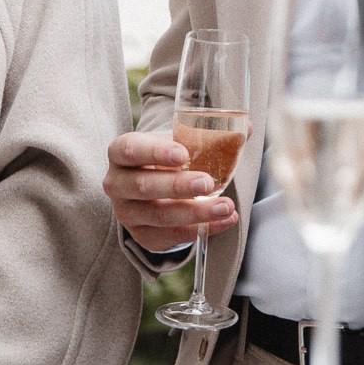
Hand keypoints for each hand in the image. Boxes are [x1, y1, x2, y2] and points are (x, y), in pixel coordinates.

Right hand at [103, 132, 238, 253]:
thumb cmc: (168, 159)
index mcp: (121, 152)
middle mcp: (117, 183)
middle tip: (208, 183)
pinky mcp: (142, 235)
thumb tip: (245, 128)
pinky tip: (223, 221)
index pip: (131, 149)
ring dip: (196, 212)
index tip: (184, 154)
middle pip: (144, 186)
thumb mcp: (180, 141)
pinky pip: (170, 236)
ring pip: (159, 215)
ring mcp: (127, 212)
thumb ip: (211, 134)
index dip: (155, 152)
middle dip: (178, 186)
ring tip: (226, 207)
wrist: (155, 186)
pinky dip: (200, 229)